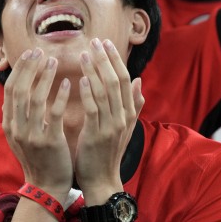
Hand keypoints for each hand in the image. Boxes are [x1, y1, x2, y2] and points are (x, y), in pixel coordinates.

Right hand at [2, 48, 73, 204]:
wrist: (45, 187)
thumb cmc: (37, 157)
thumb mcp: (20, 136)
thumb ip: (16, 115)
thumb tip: (11, 93)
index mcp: (9, 124)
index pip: (10, 89)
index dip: (19, 69)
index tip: (30, 53)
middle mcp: (16, 128)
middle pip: (19, 89)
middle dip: (29, 67)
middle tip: (40, 51)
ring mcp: (31, 135)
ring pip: (35, 98)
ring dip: (44, 76)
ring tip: (54, 61)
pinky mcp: (49, 142)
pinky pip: (54, 113)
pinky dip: (59, 95)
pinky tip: (68, 82)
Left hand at [74, 39, 143, 204]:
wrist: (102, 180)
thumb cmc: (108, 151)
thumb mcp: (125, 126)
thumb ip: (133, 104)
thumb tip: (139, 80)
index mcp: (128, 112)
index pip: (125, 79)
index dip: (116, 59)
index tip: (105, 42)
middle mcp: (123, 117)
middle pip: (116, 81)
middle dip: (105, 59)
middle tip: (94, 41)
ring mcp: (111, 126)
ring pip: (104, 92)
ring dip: (94, 71)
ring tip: (84, 54)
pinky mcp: (97, 135)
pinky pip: (94, 110)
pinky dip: (88, 93)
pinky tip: (80, 80)